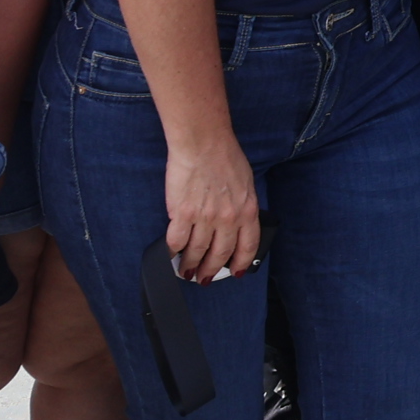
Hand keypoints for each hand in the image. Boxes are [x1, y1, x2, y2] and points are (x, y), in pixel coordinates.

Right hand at [163, 129, 259, 281]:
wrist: (203, 142)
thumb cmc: (225, 156)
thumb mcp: (246, 184)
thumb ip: (242, 206)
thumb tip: (236, 225)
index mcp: (247, 211)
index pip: (247, 247)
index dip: (241, 264)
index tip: (236, 272)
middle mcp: (228, 219)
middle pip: (220, 255)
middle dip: (211, 271)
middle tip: (204, 277)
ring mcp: (204, 218)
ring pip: (196, 252)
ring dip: (190, 265)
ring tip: (186, 271)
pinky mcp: (182, 213)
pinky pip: (176, 241)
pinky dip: (173, 252)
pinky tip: (171, 255)